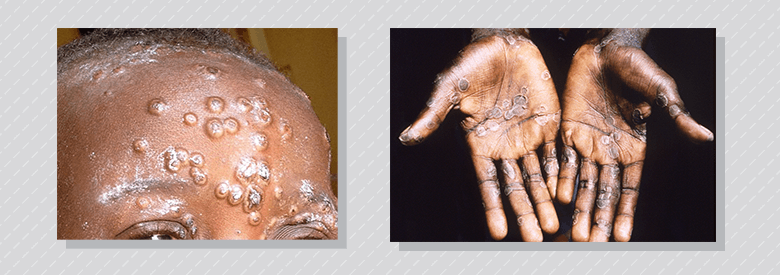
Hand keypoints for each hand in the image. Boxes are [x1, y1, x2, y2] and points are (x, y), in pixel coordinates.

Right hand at [398, 29, 559, 240]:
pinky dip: (561, 173)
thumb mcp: (449, 89)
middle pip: (517, 187)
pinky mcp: (549, 123)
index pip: (488, 183)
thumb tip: (406, 137)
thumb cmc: (472, 63)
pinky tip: (566, 194)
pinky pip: (557, 153)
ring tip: (554, 225)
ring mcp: (528, 136)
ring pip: (539, 176)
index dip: (493, 207)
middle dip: (525, 213)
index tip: (498, 234)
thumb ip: (433, 115)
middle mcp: (505, 146)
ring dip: (546, 200)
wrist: (502, 42)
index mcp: (480, 144)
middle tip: (535, 238)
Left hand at [556, 29, 713, 241]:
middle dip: (598, 218)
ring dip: (578, 207)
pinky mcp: (566, 131)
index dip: (626, 212)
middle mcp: (609, 151)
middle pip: (603, 192)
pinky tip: (555, 199)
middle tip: (591, 243)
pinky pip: (560, 160)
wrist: (605, 48)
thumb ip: (676, 115)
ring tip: (573, 232)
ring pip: (581, 182)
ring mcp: (586, 143)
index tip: (622, 238)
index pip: (629, 188)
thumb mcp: (660, 90)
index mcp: (634, 148)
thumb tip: (706, 136)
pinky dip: (558, 179)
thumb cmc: (637, 67)